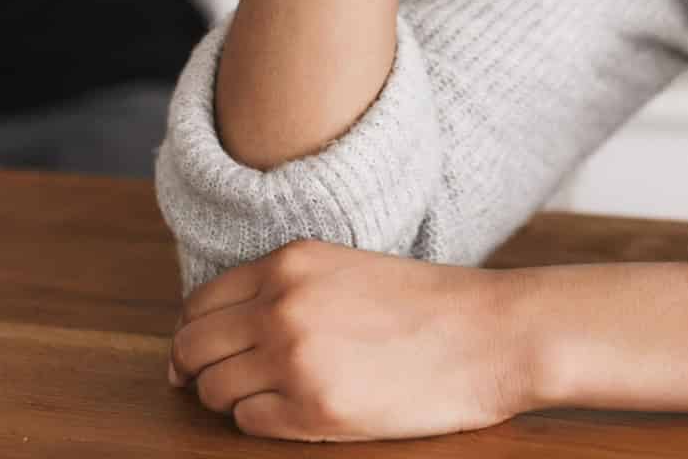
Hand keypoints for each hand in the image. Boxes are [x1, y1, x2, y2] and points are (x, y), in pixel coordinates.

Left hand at [168, 240, 529, 441]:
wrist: (494, 333)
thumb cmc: (431, 305)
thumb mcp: (348, 269)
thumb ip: (287, 289)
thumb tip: (222, 331)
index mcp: (289, 264)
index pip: (199, 304)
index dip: (193, 335)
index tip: (200, 355)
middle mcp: (282, 307)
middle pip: (193, 347)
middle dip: (196, 370)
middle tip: (215, 385)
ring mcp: (295, 359)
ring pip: (215, 390)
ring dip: (233, 398)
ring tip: (273, 397)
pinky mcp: (315, 410)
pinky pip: (249, 423)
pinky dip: (262, 422)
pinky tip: (299, 411)